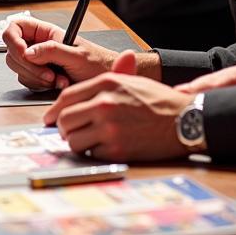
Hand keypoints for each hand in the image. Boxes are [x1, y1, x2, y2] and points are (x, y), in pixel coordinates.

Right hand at [3, 15, 116, 90]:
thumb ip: (51, 51)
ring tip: (59, 79)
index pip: (16, 27)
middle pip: (13, 51)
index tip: (24, 54)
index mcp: (45, 32)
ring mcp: (38, 61)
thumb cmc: (97, 63)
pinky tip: (58, 84)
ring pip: (19, 69)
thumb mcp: (76, 55)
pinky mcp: (40, 77)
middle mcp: (39, 45)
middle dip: (29, 66)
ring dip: (37, 78)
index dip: (14, 40)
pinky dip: (40, 86)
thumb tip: (28, 53)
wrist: (105, 81)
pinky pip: (27, 82)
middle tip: (48, 73)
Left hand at [43, 52, 190, 160]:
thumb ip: (107, 80)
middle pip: (65, 120)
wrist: (185, 120)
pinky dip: (95, 153)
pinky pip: (91, 154)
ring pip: (74, 140)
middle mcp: (104, 103)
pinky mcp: (116, 149)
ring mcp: (109, 127)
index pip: (67, 98)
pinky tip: (107, 147)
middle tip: (70, 132)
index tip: (51, 118)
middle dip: (64, 128)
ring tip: (89, 141)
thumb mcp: (132, 80)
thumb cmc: (159, 101)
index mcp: (106, 83)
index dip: (55, 110)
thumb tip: (87, 81)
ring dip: (78, 143)